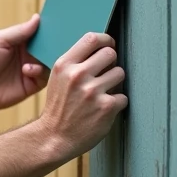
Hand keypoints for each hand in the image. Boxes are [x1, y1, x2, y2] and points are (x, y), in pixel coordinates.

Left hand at [0, 15, 50, 114]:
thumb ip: (19, 31)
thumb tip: (38, 17)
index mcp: (20, 42)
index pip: (40, 33)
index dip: (50, 29)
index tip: (60, 23)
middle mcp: (28, 55)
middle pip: (48, 48)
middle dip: (54, 44)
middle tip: (61, 40)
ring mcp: (31, 71)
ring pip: (50, 63)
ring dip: (48, 59)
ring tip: (43, 56)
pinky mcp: (31, 86)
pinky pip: (44, 78)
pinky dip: (40, 72)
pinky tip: (27, 70)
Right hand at [37, 32, 127, 157]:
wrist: (53, 137)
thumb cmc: (58, 108)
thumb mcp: (57, 79)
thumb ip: (75, 63)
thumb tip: (99, 48)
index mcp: (64, 65)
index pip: (92, 38)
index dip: (105, 40)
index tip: (108, 45)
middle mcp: (78, 75)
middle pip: (110, 53)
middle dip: (111, 63)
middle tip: (106, 74)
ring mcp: (92, 91)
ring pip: (120, 73)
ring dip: (115, 83)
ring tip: (104, 93)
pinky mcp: (106, 107)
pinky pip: (123, 97)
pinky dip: (116, 104)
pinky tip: (104, 109)